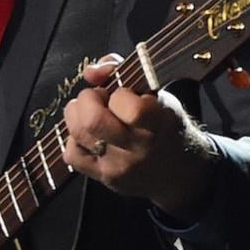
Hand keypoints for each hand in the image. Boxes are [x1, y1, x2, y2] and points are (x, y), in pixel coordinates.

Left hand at [62, 54, 218, 220]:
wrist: (178, 171)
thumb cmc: (165, 125)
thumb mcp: (156, 93)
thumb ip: (121, 72)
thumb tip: (90, 72)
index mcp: (157, 124)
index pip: (131, 110)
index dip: (119, 94)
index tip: (124, 93)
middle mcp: (137, 149)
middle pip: (93, 120)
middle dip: (88, 99)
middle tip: (99, 98)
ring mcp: (118, 167)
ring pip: (78, 133)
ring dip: (77, 114)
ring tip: (92, 112)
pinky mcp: (103, 178)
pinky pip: (71, 154)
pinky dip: (75, 138)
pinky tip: (90, 135)